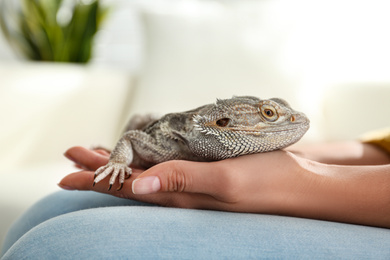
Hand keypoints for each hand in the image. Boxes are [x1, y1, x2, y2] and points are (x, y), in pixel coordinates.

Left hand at [60, 146, 389, 226]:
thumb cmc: (268, 182)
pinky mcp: (208, 169)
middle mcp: (183, 190)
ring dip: (121, 161)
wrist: (301, 185)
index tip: (67, 171)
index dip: (96, 179)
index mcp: (181, 194)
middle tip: (73, 155)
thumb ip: (183, 181)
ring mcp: (195, 180)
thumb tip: (138, 185)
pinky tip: (147, 150)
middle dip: (100, 167)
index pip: (127, 187)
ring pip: (148, 170)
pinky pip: (170, 163)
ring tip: (99, 153)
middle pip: (131, 178)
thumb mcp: (226, 182)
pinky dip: (150, 155)